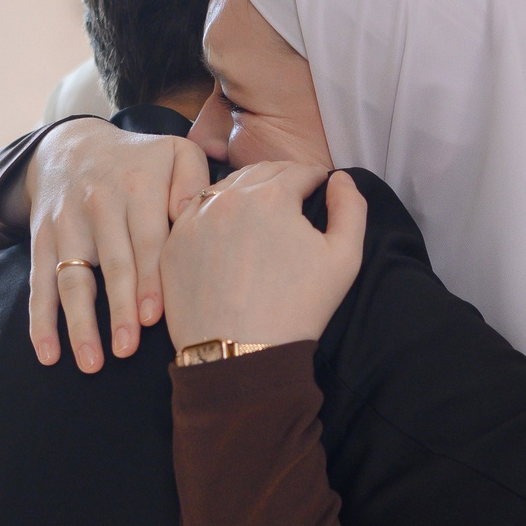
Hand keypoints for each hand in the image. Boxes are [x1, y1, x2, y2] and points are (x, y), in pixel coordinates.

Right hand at [25, 119, 209, 370]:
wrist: (71, 146)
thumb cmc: (139, 162)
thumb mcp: (174, 153)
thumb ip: (193, 179)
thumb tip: (192, 214)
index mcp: (138, 188)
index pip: (147, 241)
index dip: (149, 280)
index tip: (153, 318)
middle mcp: (99, 206)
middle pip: (111, 264)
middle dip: (118, 309)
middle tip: (127, 349)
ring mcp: (67, 225)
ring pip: (73, 280)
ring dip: (80, 324)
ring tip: (91, 363)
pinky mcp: (42, 240)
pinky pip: (39, 284)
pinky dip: (40, 321)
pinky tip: (48, 354)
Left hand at [163, 165, 365, 351]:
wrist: (240, 355)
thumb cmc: (297, 309)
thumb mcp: (344, 259)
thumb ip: (351, 208)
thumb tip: (341, 179)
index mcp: (271, 195)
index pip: (299, 170)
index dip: (315, 179)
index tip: (319, 190)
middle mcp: (227, 197)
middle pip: (261, 172)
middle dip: (282, 180)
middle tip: (294, 199)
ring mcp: (194, 219)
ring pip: (225, 188)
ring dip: (247, 193)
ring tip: (263, 214)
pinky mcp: (173, 243)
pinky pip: (196, 214)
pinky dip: (215, 215)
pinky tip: (229, 233)